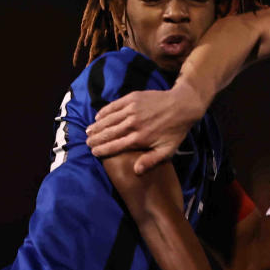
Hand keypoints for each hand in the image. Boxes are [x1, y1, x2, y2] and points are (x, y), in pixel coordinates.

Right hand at [85, 81, 205, 173]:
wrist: (182, 105)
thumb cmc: (175, 130)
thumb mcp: (167, 150)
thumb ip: (151, 160)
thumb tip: (136, 171)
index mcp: (139, 138)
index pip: (115, 146)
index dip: (102, 150)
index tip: (93, 152)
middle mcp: (133, 124)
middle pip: (108, 133)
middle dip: (96, 139)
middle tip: (87, 142)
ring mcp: (132, 110)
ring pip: (108, 119)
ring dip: (96, 126)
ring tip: (88, 131)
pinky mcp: (132, 98)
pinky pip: (113, 106)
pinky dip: (104, 112)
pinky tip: (98, 117)